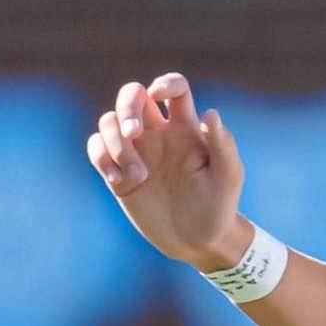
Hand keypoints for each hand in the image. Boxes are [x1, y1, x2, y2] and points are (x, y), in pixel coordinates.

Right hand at [86, 72, 249, 271]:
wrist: (200, 241)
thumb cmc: (220, 206)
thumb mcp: (228, 177)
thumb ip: (223, 145)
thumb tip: (211, 112)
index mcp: (186, 127)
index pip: (174, 88)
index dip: (164, 83)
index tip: (159, 96)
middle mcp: (158, 133)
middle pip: (132, 95)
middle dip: (127, 106)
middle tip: (133, 132)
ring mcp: (136, 151)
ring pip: (109, 121)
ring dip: (115, 142)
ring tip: (138, 176)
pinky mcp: (118, 172)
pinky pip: (96, 148)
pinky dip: (101, 158)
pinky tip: (119, 181)